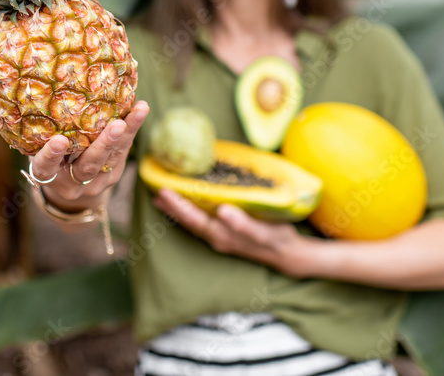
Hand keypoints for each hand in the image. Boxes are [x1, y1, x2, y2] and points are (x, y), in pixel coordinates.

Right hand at [28, 100, 148, 211]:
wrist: (66, 184)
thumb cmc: (48, 156)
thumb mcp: (38, 148)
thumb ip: (41, 132)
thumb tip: (44, 93)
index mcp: (48, 176)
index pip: (45, 168)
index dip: (51, 156)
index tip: (59, 140)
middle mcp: (71, 183)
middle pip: (89, 166)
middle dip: (104, 145)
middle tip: (117, 125)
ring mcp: (94, 183)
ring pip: (112, 159)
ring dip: (127, 134)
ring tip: (139, 110)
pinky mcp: (111, 177)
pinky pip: (122, 154)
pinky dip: (131, 131)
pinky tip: (139, 110)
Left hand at [152, 187, 312, 277]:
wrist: (288, 254)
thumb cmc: (277, 239)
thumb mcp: (263, 231)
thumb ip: (243, 224)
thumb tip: (222, 211)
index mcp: (221, 235)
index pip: (193, 218)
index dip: (177, 204)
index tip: (162, 190)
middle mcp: (216, 237)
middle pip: (187, 220)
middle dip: (171, 206)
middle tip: (154, 189)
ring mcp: (219, 237)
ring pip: (192, 221)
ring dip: (177, 210)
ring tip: (162, 197)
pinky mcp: (225, 233)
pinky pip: (202, 221)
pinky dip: (190, 211)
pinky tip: (188, 204)